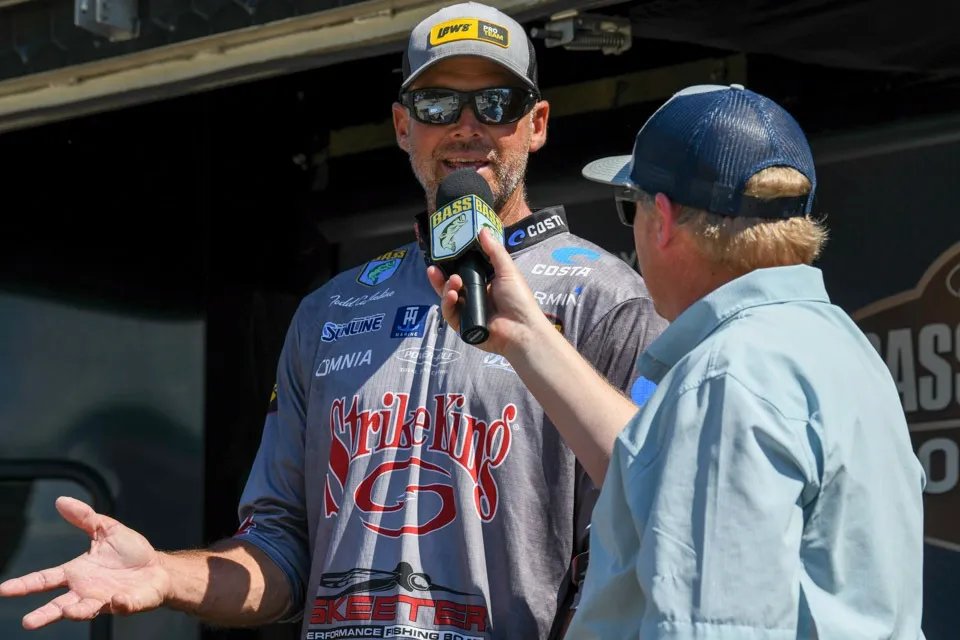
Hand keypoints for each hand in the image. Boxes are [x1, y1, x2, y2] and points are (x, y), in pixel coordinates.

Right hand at [0, 496, 170, 628]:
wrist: (158, 568)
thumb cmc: (130, 552)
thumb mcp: (106, 530)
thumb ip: (85, 518)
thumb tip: (61, 501)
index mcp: (77, 573)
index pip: (46, 579)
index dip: (25, 584)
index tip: (4, 589)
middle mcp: (86, 590)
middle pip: (59, 606)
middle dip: (44, 614)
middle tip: (28, 622)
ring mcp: (105, 599)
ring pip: (86, 610)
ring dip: (78, 612)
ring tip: (70, 611)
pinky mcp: (128, 603)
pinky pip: (122, 606)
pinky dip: (119, 604)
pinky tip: (116, 599)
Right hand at [426, 228, 553, 356]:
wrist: (522, 327)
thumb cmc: (518, 299)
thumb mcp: (506, 270)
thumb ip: (494, 251)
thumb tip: (482, 230)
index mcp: (483, 284)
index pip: (462, 272)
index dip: (451, 265)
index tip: (442, 254)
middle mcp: (473, 298)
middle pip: (450, 285)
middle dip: (440, 277)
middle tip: (434, 268)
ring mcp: (467, 312)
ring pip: (447, 299)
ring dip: (446, 288)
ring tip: (453, 282)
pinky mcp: (462, 326)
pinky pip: (449, 314)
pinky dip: (447, 304)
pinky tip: (452, 296)